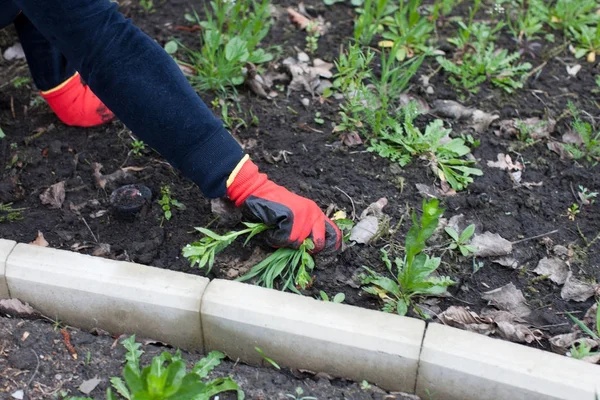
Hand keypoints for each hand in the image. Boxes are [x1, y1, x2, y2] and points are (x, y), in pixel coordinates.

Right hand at [226, 156, 340, 252]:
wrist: (258, 191)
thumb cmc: (275, 208)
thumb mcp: (297, 217)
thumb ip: (307, 230)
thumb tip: (313, 251)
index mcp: (317, 214)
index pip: (333, 234)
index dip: (328, 248)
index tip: (320, 256)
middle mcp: (314, 213)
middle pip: (315, 244)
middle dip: (303, 248)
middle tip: (289, 240)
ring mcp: (303, 214)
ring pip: (297, 243)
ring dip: (283, 241)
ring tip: (276, 229)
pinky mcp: (291, 216)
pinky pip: (284, 239)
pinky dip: (274, 238)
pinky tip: (271, 228)